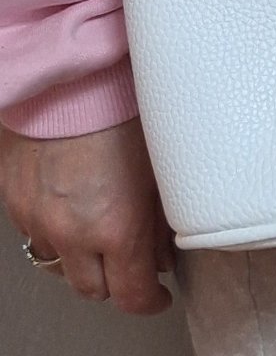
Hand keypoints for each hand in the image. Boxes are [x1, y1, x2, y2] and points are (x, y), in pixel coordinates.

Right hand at [0, 114, 175, 313]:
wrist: (69, 73)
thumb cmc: (119, 105)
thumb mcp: (158, 164)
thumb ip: (162, 218)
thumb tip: (163, 251)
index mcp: (116, 228)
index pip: (131, 296)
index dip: (150, 300)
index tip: (159, 293)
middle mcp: (73, 234)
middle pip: (93, 290)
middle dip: (115, 280)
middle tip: (132, 259)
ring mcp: (38, 220)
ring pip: (59, 266)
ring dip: (81, 258)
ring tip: (98, 231)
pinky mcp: (14, 202)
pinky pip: (35, 235)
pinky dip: (55, 232)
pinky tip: (71, 207)